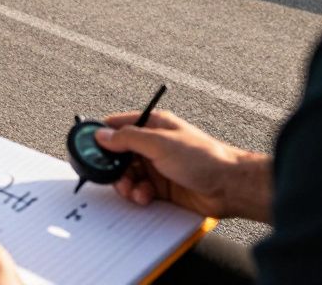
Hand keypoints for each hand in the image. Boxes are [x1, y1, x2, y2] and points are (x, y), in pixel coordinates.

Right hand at [94, 110, 272, 221]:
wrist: (228, 186)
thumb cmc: (203, 157)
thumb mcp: (159, 143)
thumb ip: (128, 138)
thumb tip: (103, 135)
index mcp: (153, 125)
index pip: (118, 125)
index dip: (103, 136)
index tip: (92, 149)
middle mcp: (153, 144)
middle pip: (119, 154)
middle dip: (114, 167)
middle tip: (114, 176)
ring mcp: (157, 166)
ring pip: (127, 175)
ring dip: (126, 184)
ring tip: (134, 190)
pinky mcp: (162, 187)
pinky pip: (139, 190)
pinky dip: (138, 195)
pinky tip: (145, 197)